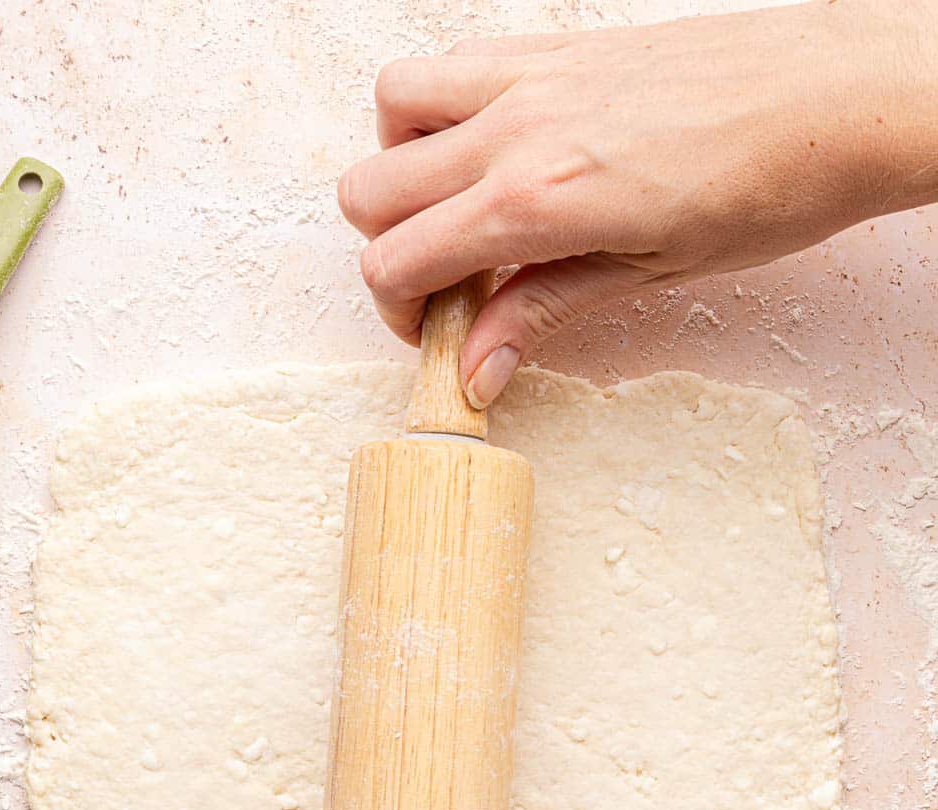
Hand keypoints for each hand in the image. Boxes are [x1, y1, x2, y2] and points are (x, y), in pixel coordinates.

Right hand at [337, 1, 937, 404]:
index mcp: (532, 201)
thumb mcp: (646, 276)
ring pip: (394, 106)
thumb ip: (543, 312)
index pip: (396, 261)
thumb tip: (477, 370)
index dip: (401, 316)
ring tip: (458, 206)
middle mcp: (514, 129)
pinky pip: (456, 63)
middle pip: (368, 189)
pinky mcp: (557, 44)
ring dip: (403, 163)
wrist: (836, 97)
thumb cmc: (765, 188)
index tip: (442, 335)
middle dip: (389, 249)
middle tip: (448, 283)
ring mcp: (530, 76)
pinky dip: (444, 108)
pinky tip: (498, 152)